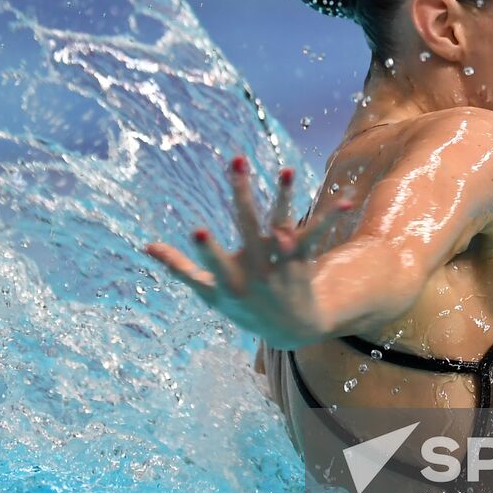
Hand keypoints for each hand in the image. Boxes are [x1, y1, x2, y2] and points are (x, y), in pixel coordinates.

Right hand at [144, 155, 353, 348]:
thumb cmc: (242, 308)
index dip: (205, 251)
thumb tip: (147, 246)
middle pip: (248, 229)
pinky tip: (345, 199)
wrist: (290, 330)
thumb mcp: (210, 294)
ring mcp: (282, 266)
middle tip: (236, 163)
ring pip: (283, 227)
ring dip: (285, 197)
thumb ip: (181, 269)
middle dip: (241, 194)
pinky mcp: (302, 260)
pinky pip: (314, 234)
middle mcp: (257, 273)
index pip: (214, 264)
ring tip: (287, 170)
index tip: (198, 232)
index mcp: (230, 283)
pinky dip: (329, 217)